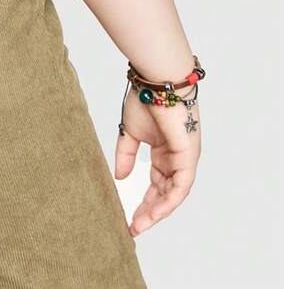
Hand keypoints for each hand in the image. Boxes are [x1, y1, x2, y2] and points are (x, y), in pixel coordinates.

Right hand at [114, 84, 200, 235]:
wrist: (157, 81)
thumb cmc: (145, 99)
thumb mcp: (129, 132)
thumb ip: (126, 155)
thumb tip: (119, 177)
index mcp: (164, 152)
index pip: (155, 184)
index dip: (143, 201)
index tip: (128, 217)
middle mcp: (176, 159)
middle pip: (164, 193)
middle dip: (149, 211)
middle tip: (133, 227)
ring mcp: (185, 159)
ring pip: (173, 194)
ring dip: (157, 211)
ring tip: (139, 224)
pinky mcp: (189, 157)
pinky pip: (180, 186)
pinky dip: (168, 201)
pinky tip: (153, 212)